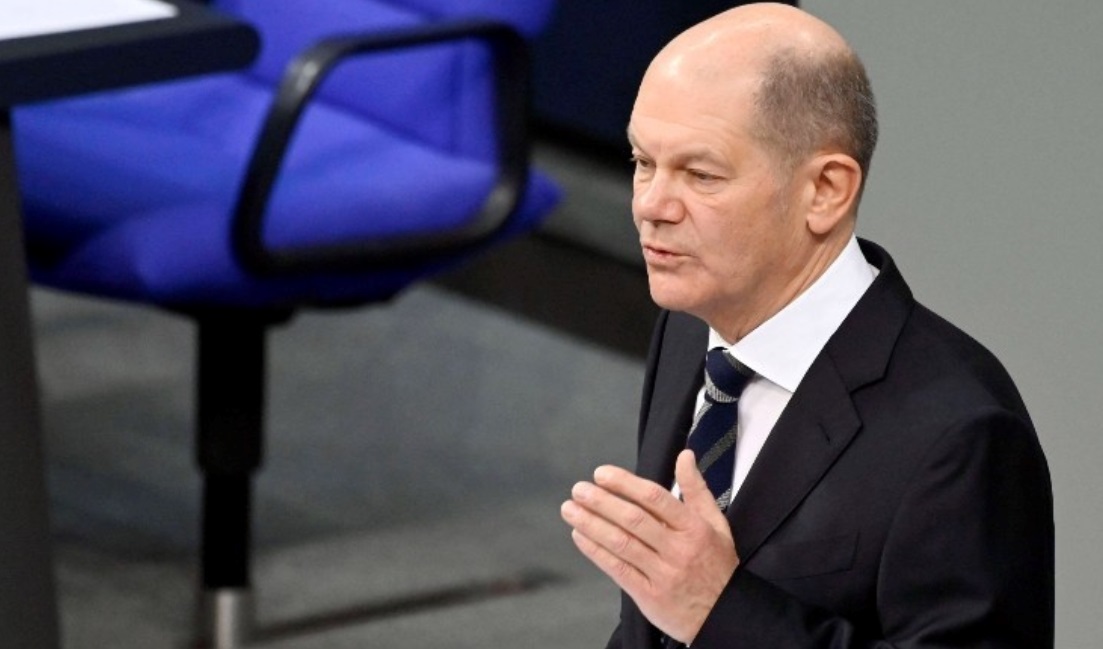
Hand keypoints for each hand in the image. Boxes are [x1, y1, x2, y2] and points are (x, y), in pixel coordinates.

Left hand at [561, 450, 738, 643]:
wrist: (725, 614)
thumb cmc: (717, 565)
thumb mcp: (715, 524)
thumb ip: (696, 488)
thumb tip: (685, 455)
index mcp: (694, 528)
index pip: (656, 499)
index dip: (625, 484)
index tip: (602, 474)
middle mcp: (678, 549)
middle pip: (634, 519)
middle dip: (601, 502)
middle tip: (578, 489)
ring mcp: (663, 574)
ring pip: (622, 544)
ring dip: (591, 524)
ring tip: (570, 510)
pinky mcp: (649, 595)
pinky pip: (618, 569)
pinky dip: (596, 551)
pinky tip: (580, 536)